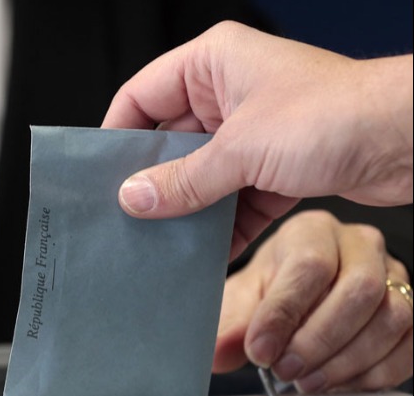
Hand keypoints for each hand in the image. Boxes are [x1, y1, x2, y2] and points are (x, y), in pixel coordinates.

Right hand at [102, 21, 412, 257]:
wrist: (412, 139)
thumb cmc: (337, 113)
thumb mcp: (242, 149)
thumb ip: (183, 178)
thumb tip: (133, 197)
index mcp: (213, 63)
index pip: (142, 95)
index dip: (118, 134)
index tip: (100, 173)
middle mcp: (229, 92)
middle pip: (170, 139)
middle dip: (154, 180)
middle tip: (128, 216)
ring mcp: (253, 129)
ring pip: (202, 173)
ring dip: (188, 208)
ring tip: (162, 241)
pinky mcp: (276, 164)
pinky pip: (234, 196)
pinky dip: (223, 224)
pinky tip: (206, 253)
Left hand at [213, 210, 412, 391]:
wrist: (295, 303)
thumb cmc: (270, 293)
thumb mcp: (242, 301)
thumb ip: (231, 324)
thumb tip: (219, 352)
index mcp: (312, 231)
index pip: (309, 265)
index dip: (283, 313)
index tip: (259, 350)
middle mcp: (359, 245)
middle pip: (359, 289)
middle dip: (319, 340)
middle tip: (286, 370)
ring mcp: (392, 275)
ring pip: (392, 317)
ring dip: (348, 360)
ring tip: (308, 381)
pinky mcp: (412, 307)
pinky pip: (411, 342)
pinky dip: (378, 372)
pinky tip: (341, 383)